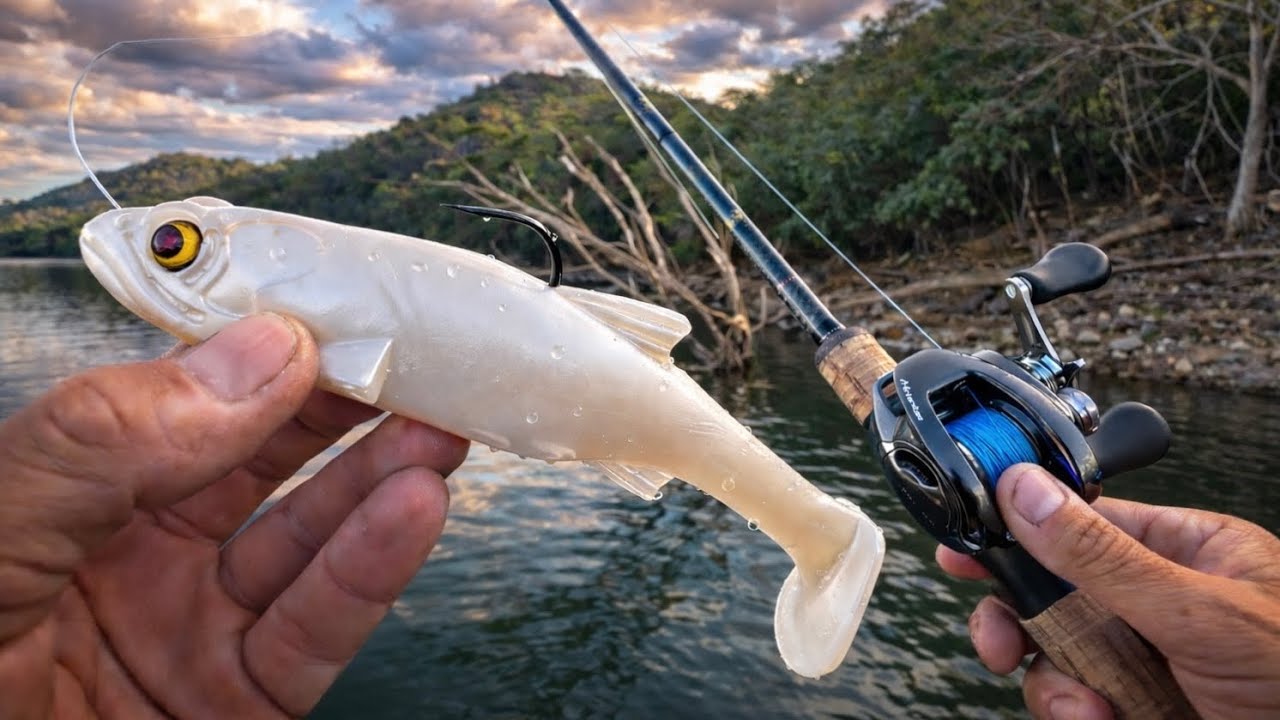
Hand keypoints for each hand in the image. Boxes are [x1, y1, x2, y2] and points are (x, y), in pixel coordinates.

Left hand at [0, 314, 469, 717]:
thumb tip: (253, 358)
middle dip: (341, 406)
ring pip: (307, 543)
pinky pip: (317, 633)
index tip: (327, 309)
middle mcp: (139, 556)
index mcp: (71, 493)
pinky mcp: (243, 705)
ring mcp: (195, 632)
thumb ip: (106, 442)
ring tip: (438, 427)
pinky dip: (374, 569)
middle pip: (262, 462)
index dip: (257, 346)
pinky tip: (414, 507)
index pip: (182, 396)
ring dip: (379, 478)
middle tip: (411, 356)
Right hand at [938, 464, 1279, 719]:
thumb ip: (1103, 554)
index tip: (965, 545)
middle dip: (1024, 622)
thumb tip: (1025, 489)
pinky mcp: (1137, 708)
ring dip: (1060, 687)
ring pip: (1057, 656)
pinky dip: (1079, 716)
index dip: (1019, 530)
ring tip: (1092, 710)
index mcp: (1184, 552)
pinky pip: (1076, 703)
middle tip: (1000, 643)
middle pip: (1054, 592)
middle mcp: (1159, 603)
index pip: (1082, 521)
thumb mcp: (1199, 611)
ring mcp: (1148, 661)